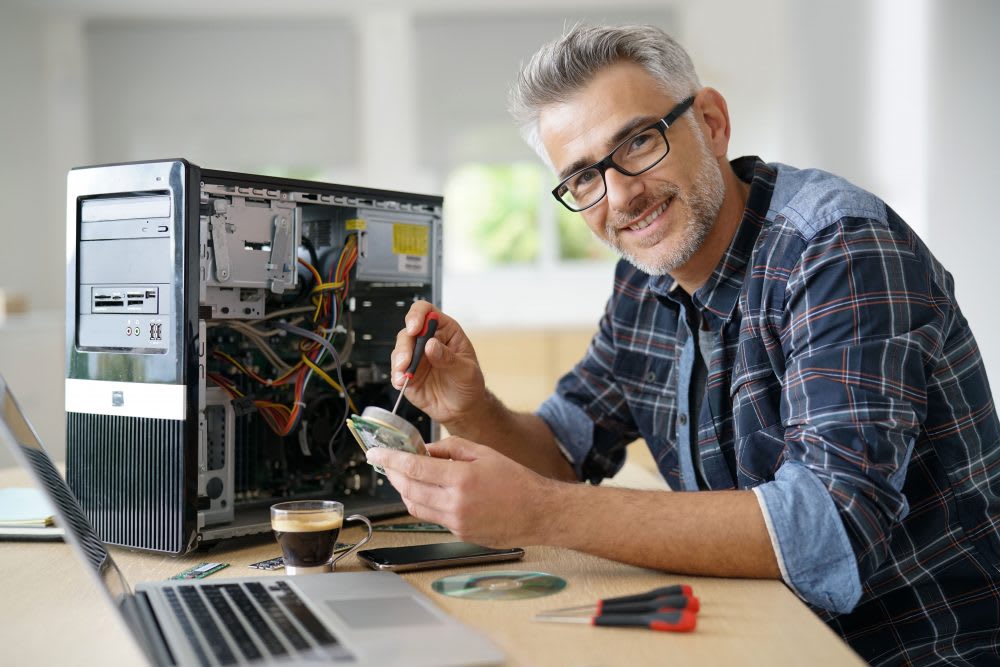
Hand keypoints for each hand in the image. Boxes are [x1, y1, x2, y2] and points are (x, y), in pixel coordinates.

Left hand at [366, 437, 556, 546]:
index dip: (389, 459)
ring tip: (404, 476)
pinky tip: (427, 492)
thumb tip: (425, 450)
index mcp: (462, 477)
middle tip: (387, 463)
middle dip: (392, 474)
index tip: (375, 453)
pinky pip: (431, 517)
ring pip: (414, 506)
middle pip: (408, 489)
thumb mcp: (483, 453)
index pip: (414, 467)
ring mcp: (456, 521)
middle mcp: (455, 502)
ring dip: (404, 491)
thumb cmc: (516, 481)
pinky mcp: (459, 533)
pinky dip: (422, 503)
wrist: (539, 513)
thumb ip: (451, 448)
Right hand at [391, 302, 485, 425]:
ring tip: (404, 375)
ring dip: (399, 361)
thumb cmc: (469, 384)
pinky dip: (396, 375)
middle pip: (408, 332)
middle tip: (407, 360)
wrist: (462, 409)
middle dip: (405, 345)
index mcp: (445, 331)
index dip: (418, 315)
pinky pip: (396, 370)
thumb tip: (431, 345)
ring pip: (399, 350)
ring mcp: (416, 357)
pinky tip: (402, 382)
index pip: (426, 312)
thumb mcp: (466, 371)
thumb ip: (449, 358)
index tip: (415, 328)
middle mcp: (427, 341)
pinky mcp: (408, 374)